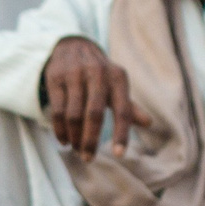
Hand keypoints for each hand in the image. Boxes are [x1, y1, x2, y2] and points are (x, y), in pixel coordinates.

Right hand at [40, 36, 147, 160]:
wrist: (71, 47)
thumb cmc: (99, 74)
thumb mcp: (116, 85)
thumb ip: (129, 105)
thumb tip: (149, 124)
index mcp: (118, 77)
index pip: (123, 109)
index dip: (122, 133)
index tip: (119, 154)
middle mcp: (97, 74)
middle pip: (94, 114)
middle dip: (90, 140)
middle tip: (88, 158)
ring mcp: (74, 76)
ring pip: (73, 114)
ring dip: (74, 137)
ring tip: (76, 150)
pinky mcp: (55, 79)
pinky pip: (57, 110)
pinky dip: (60, 129)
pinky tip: (63, 140)